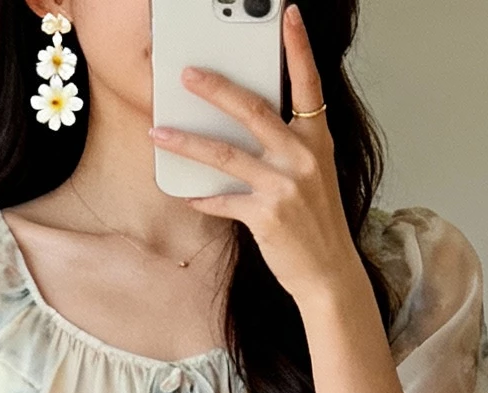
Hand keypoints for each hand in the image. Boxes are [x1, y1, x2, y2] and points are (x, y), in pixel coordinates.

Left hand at [150, 6, 360, 311]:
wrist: (328, 272)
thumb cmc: (317, 223)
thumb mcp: (313, 175)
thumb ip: (286, 147)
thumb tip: (241, 130)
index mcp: (315, 140)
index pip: (308, 84)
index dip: (298, 48)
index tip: (289, 16)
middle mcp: (301, 157)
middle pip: (252, 110)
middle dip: (216, 88)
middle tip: (187, 75)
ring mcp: (284, 186)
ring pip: (226, 155)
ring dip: (187, 142)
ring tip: (159, 132)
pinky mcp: (266, 216)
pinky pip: (224, 200)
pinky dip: (203, 198)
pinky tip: (186, 194)